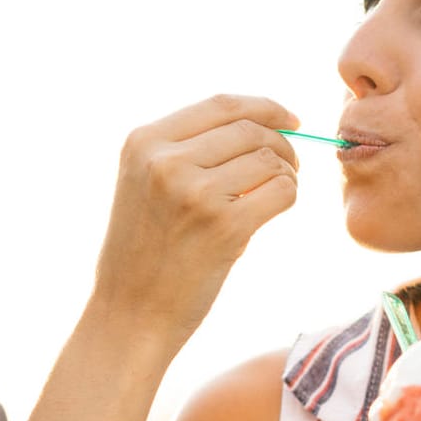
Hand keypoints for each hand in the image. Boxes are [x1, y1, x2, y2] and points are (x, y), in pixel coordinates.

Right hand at [91, 94, 300, 342]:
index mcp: (144, 142)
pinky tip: (275, 210)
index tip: (290, 121)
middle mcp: (165, 160)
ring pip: (270, 159)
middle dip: (282, 143)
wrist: (130, 316)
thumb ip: (187, 151)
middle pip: (250, 129)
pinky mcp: (224, 225)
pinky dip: (289, 196)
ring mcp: (195, 191)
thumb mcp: (145, 185)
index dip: (265, 107)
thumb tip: (260, 126)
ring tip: (277, 193)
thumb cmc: (145, 254)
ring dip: (287, 174)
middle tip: (291, 166)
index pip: (221, 104)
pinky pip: (281, 191)